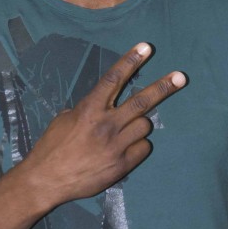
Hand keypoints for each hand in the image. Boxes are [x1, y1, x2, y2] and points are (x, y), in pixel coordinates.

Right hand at [23, 42, 185, 207]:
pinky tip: (124, 148)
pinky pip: (143, 148)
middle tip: (180, 77)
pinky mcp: (122, 165)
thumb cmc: (52, 147)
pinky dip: (137, 145)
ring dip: (139, 124)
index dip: (131, 61)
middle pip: (141, 101)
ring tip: (124, 130)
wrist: (46, 180)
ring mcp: (115, 146)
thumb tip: (104, 103)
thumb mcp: (64, 119)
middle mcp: (105, 125)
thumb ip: (88, 108)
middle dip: (163, 87)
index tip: (146, 47)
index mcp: (89, 110)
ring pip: (145, 125)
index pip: (113, 79)